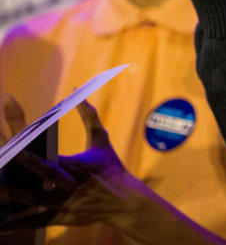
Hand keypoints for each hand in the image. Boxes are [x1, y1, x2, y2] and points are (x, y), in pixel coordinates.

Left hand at [0, 96, 225, 243]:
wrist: (125, 202)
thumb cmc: (111, 166)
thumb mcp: (101, 140)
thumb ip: (88, 116)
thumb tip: (76, 89)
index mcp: (78, 165)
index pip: (51, 155)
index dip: (33, 150)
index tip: (16, 144)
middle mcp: (70, 185)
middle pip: (41, 176)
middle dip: (20, 168)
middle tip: (2, 159)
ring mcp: (64, 204)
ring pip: (33, 200)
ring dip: (11, 194)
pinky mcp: (60, 219)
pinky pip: (34, 222)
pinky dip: (16, 223)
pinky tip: (0, 224)